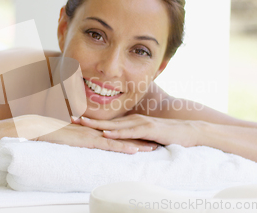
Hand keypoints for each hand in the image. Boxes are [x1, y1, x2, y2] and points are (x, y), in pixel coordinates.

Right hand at [19, 115, 156, 153]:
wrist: (39, 127)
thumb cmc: (51, 131)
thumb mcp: (70, 134)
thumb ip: (79, 136)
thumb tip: (84, 140)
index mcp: (93, 129)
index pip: (116, 132)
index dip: (131, 134)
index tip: (145, 137)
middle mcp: (96, 130)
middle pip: (123, 135)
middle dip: (141, 138)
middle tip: (157, 141)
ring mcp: (93, 134)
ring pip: (120, 139)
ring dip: (137, 144)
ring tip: (153, 148)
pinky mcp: (89, 140)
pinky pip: (109, 145)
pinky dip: (122, 147)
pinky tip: (134, 150)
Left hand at [74, 114, 201, 146]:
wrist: (188, 131)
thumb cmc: (167, 134)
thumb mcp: (146, 134)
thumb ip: (133, 135)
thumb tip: (120, 140)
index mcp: (130, 121)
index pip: (106, 121)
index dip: (90, 120)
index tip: (74, 118)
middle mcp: (132, 119)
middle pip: (105, 121)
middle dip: (87, 119)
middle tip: (69, 117)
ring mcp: (140, 123)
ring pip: (114, 125)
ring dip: (97, 125)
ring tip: (81, 123)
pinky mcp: (148, 129)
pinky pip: (129, 132)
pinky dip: (116, 134)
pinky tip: (106, 134)